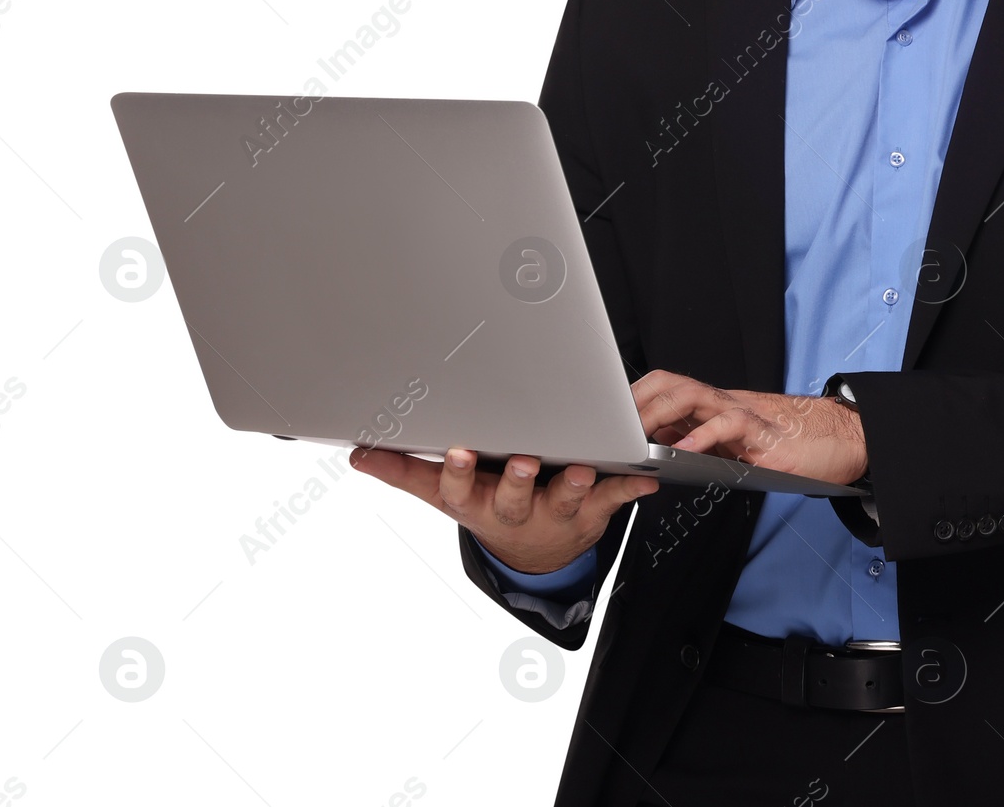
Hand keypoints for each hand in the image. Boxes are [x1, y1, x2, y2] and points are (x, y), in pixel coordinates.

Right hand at [349, 446, 657, 573]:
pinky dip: (629, 487)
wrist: (534, 553)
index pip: (457, 489)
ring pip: (563, 498)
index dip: (457, 473)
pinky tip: (645, 479)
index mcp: (474, 500)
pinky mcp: (589, 510)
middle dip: (515, 479)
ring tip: (580, 469)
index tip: (457, 451)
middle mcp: (512, 509)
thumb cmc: (485, 503)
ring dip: (572, 484)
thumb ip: (403, 470)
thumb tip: (357, 453)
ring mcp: (552, 511)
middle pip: (512, 497)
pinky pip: (612, 497)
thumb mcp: (442, 494)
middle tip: (521, 460)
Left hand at [632, 370, 868, 486]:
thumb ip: (703, 439)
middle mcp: (726, 403)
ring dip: (661, 413)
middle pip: (672, 384)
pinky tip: (688, 451)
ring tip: (639, 434)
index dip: (636, 396)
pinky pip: (731, 425)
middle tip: (614, 425)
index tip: (608, 416)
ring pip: (694, 396)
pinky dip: (706, 435)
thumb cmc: (793, 443)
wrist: (843, 439)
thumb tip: (664, 442)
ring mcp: (745, 414)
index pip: (667, 388)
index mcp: (715, 406)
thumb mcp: (737, 445)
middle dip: (638, 400)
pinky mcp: (765, 433)